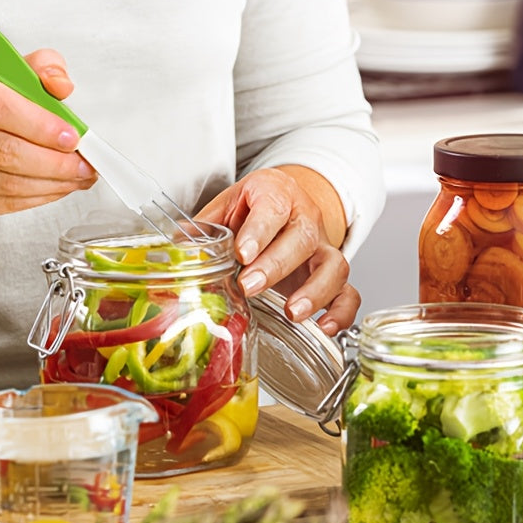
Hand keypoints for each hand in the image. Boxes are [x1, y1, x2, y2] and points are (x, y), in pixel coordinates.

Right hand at [0, 49, 96, 213]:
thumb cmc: (1, 88)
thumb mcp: (18, 67)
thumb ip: (42, 70)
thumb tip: (61, 86)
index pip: (1, 109)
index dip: (40, 127)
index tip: (71, 137)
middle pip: (7, 153)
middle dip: (56, 164)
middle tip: (85, 165)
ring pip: (7, 182)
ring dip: (53, 184)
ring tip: (80, 177)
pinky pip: (4, 201)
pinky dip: (37, 196)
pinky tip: (58, 186)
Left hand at [195, 166, 357, 335]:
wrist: (286, 206)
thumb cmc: (254, 210)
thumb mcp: (225, 208)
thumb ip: (203, 230)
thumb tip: (173, 251)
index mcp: (277, 194)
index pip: (273, 207)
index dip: (259, 230)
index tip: (242, 252)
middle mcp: (306, 220)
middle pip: (302, 238)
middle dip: (276, 265)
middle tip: (249, 286)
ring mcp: (323, 249)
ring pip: (334, 265)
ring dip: (315, 291)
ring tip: (291, 312)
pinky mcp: (333, 276)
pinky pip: (349, 293)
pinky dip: (341, 312)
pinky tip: (323, 327)